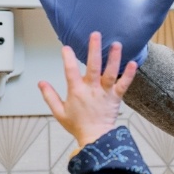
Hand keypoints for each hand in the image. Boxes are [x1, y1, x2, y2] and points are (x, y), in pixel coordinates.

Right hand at [39, 31, 137, 147]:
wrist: (96, 138)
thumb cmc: (78, 126)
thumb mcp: (59, 112)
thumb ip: (49, 96)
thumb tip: (41, 83)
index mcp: (76, 92)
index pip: (70, 71)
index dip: (68, 58)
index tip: (66, 47)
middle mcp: (91, 89)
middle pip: (93, 66)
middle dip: (94, 49)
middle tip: (95, 35)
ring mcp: (105, 93)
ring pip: (110, 73)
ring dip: (113, 58)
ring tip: (116, 44)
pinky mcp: (116, 98)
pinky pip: (123, 84)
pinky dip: (129, 74)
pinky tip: (132, 63)